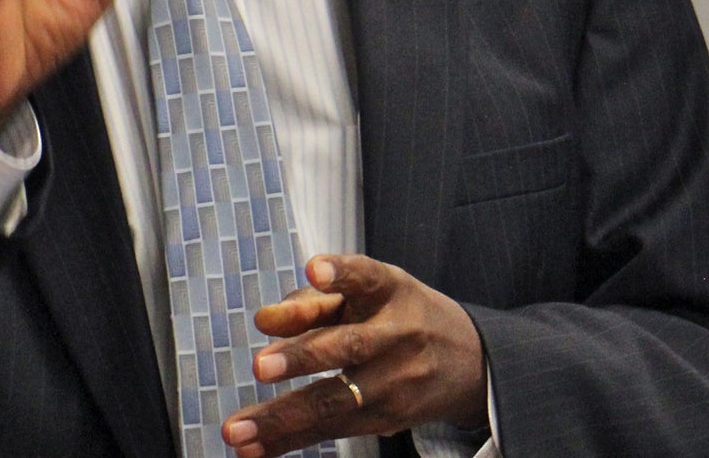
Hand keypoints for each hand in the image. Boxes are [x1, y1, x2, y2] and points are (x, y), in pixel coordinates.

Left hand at [220, 255, 486, 456]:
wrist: (470, 362)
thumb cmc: (398, 316)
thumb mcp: (367, 295)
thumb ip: (313, 303)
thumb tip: (264, 323)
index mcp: (390, 290)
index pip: (366, 275)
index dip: (342, 272)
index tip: (315, 269)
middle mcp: (397, 334)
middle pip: (349, 345)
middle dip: (303, 356)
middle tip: (260, 366)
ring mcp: (395, 381)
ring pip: (334, 401)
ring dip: (282, 418)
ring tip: (238, 429)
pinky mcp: (387, 418)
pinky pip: (331, 429)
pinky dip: (288, 440)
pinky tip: (255, 448)